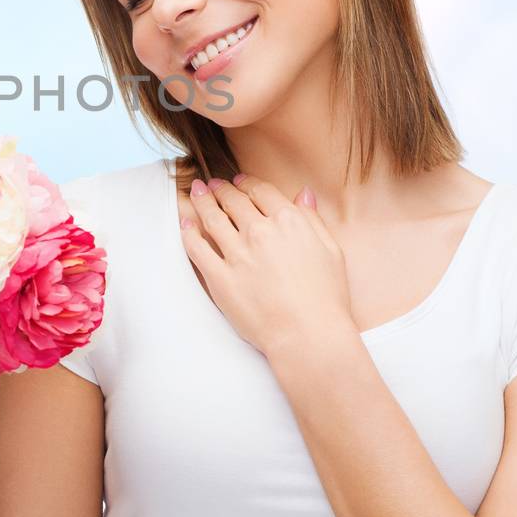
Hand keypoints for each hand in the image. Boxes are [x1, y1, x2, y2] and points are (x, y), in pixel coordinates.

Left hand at [180, 174, 355, 361]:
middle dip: (221, 189)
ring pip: (212, 218)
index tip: (239, 182)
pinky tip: (185, 224)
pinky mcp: (219, 277)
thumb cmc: (325, 297)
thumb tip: (302, 194)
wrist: (307, 334)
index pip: (261, 191)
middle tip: (213, 185)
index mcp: (288, 221)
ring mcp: (236, 254)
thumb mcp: (331, 251)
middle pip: (233, 201)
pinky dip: (188, 232)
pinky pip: (196, 248)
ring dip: (202, 202)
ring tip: (197, 194)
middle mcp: (259, 232)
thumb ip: (313, 219)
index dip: (247, 183)